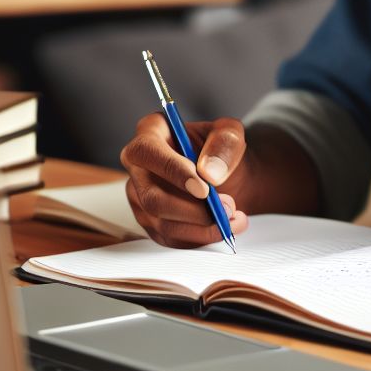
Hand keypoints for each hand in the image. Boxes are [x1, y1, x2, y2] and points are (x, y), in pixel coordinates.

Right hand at [120, 114, 251, 247]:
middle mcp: (139, 166)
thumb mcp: (231, 133)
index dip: (172, 171)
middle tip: (227, 207)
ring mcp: (141, 196)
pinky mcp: (151, 222)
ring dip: (202, 227)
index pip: (147, 151)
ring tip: (232, 217)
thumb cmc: (220, 149)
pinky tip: (223, 227)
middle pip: (152, 197)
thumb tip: (209, 172)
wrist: (226, 174)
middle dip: (193, 210)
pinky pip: (171, 238)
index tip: (204, 189)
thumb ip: (224, 143)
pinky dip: (200, 238)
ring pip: (162, 223)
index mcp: (151, 132)